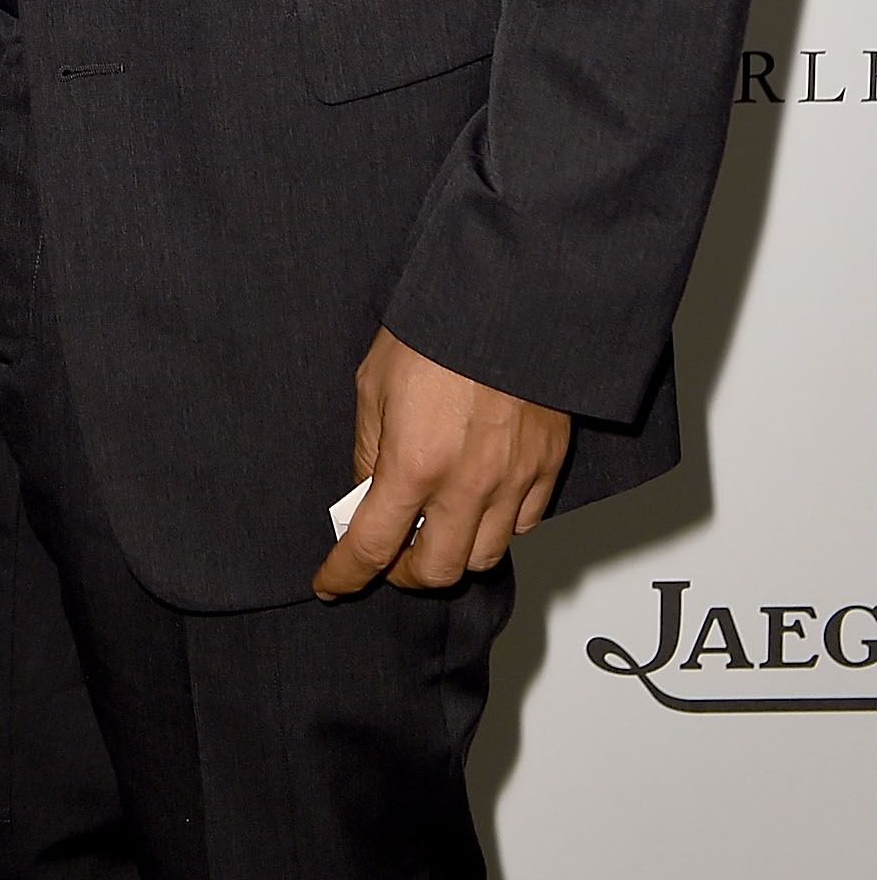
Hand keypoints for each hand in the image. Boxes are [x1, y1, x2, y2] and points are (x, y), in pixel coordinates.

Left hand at [312, 326, 569, 599]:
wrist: (506, 295)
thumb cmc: (435, 328)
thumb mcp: (375, 382)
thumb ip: (370, 447)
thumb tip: (367, 493)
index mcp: (414, 462)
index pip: (372, 547)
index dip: (344, 575)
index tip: (331, 584)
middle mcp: (467, 484)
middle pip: (435, 572)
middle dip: (404, 572)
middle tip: (390, 551)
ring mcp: (513, 480)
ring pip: (482, 557)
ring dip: (452, 553)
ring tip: (435, 526)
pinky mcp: (547, 467)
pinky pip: (523, 525)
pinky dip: (496, 527)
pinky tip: (478, 501)